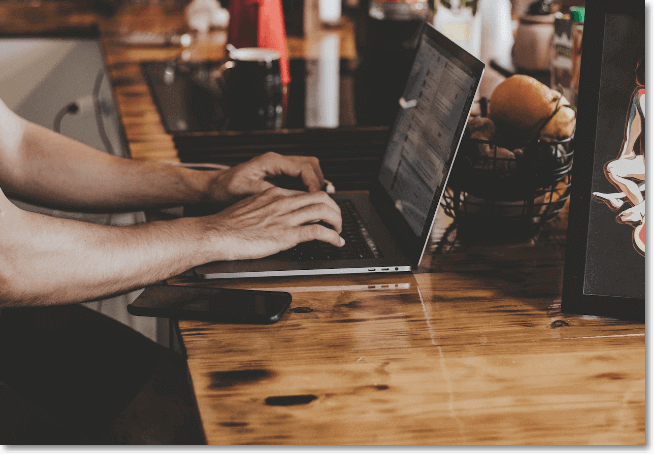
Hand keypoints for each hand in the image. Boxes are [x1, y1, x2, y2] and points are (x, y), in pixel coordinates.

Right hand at [201, 187, 343, 260]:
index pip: (305, 193)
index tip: (324, 211)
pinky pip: (318, 232)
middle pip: (320, 197)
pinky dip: (333, 237)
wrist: (216, 233)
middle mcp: (283, 202)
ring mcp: (286, 218)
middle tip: (337, 220)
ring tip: (339, 231)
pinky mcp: (287, 235)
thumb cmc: (227, 225)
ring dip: (337, 222)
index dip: (320, 202)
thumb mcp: (249, 208)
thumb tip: (275, 217)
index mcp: (273, 194)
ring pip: (324, 211)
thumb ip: (266, 208)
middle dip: (334, 208)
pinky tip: (336, 242)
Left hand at [207, 152, 327, 204]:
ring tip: (319, 204)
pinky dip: (306, 190)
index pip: (304, 168)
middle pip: (311, 166)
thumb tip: (289, 197)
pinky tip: (306, 204)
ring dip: (315, 186)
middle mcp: (277, 162)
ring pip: (308, 172)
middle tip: (324, 202)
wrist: (212, 189)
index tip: (319, 199)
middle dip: (320, 182)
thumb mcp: (246, 191)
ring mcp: (278, 168)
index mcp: (271, 161)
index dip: (314, 184)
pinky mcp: (277, 177)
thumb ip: (268, 192)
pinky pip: (299, 180)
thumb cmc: (225, 189)